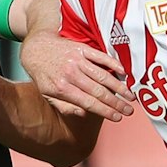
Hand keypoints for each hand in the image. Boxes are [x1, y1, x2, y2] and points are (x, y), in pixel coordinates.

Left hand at [19, 33, 133, 120]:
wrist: (36, 48)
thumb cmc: (42, 74)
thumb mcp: (46, 94)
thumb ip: (64, 106)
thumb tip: (83, 114)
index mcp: (62, 88)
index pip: (89, 103)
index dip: (105, 111)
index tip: (117, 118)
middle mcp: (71, 74)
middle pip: (99, 92)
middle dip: (116, 103)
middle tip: (129, 110)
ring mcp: (77, 60)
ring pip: (103, 76)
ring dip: (119, 87)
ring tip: (130, 96)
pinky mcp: (81, 48)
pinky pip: (101, 57)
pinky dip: (113, 64)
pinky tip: (124, 73)